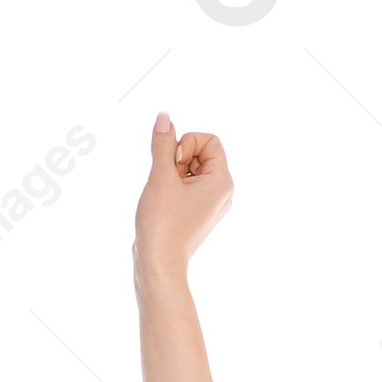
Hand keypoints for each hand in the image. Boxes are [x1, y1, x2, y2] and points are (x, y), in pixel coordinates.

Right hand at [133, 116, 232, 284]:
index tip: (176, 163)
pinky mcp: (197, 212)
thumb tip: (164, 117)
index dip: (188, 142)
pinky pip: (187, 184)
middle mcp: (222, 193)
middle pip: (201, 152)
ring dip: (173, 170)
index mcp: (222, 182)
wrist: (159, 264)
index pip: (210, 140)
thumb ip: (163, 142)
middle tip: (168, 180)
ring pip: (191, 168)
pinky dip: (173, 184)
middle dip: (179, 157)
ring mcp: (210, 204)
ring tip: (165, 192)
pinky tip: (163, 199)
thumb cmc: (163, 224)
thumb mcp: (161, 175)